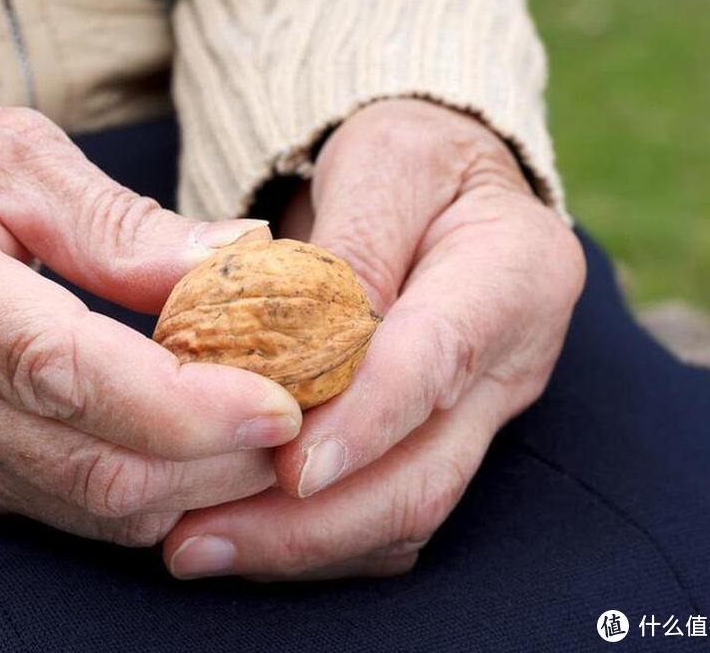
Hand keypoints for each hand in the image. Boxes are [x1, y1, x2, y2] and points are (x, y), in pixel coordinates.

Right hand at [0, 107, 301, 545]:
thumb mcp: (22, 159)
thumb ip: (125, 224)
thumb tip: (239, 260)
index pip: (66, 370)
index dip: (184, 403)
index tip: (279, 401)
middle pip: (90, 463)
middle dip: (216, 460)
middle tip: (300, 421)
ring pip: (86, 507)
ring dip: (193, 488)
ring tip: (263, 441)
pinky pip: (62, 514)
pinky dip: (146, 498)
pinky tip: (195, 459)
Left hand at [162, 99, 584, 577]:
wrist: (438, 185)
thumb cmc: (407, 161)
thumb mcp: (382, 164)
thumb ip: (351, 250)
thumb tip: (304, 349)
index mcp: (514, 274)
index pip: (437, 361)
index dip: (365, 421)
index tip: (290, 469)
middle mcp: (510, 364)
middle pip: (422, 474)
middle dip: (311, 523)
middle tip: (197, 541)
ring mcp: (480, 416)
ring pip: (400, 512)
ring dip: (298, 544)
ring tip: (195, 548)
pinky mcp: (440, 443)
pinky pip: (381, 516)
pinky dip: (309, 536)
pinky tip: (236, 535)